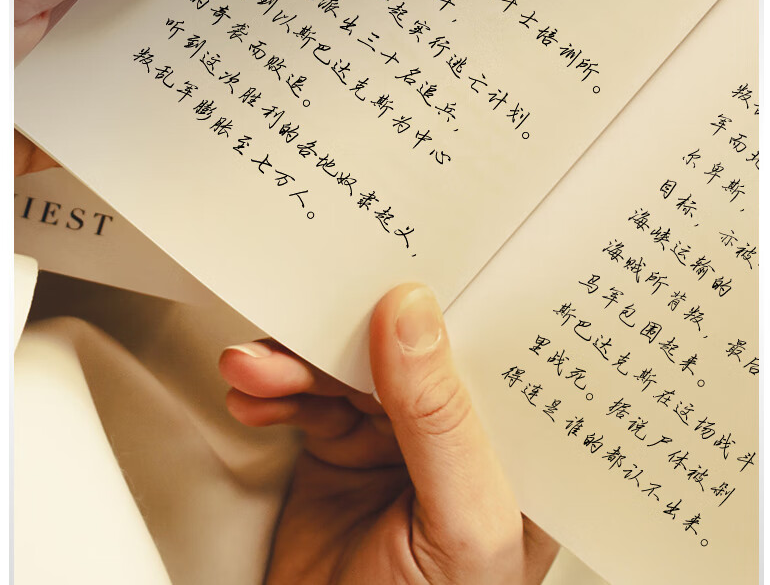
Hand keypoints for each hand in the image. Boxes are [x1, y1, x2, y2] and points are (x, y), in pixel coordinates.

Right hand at [219, 283, 557, 583]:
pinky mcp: (340, 445)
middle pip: (409, 347)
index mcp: (516, 446)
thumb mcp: (461, 524)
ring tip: (252, 366)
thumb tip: (412, 312)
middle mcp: (459, 433)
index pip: (498, 348)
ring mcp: (395, 438)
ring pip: (348, 366)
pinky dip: (275, 389)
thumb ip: (440, 418)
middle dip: (348, 329)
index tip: (419, 245)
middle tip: (301, 313)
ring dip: (295, 361)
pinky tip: (253, 393)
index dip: (465, 293)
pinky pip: (308, 396)